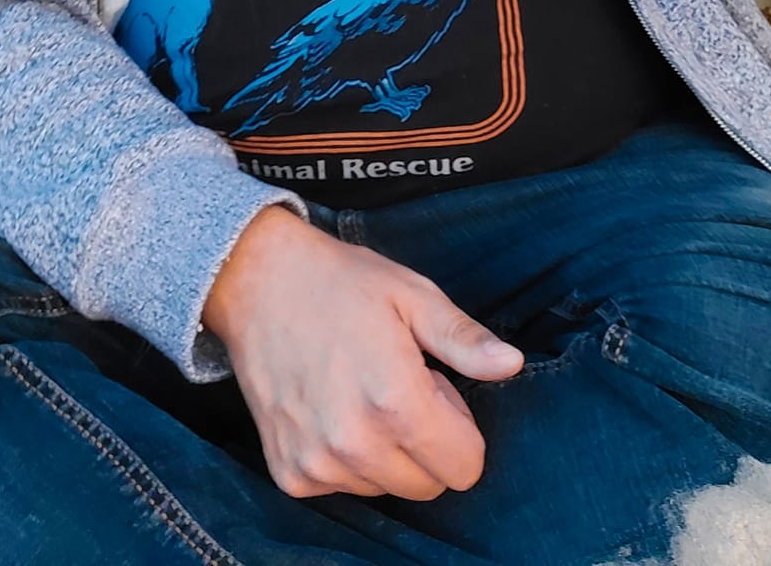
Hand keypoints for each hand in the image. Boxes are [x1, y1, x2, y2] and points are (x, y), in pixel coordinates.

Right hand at [202, 204, 524, 500]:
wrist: (258, 282)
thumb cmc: (343, 284)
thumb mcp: (414, 296)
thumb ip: (464, 340)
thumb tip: (512, 365)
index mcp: (396, 402)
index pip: (465, 467)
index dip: (459, 426)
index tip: (435, 387)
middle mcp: (355, 444)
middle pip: (428, 486)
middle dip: (427, 442)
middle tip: (399, 385)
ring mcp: (317, 464)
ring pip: (386, 488)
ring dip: (386, 451)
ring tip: (361, 391)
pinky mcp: (290, 473)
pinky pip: (342, 487)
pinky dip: (346, 457)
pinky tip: (331, 407)